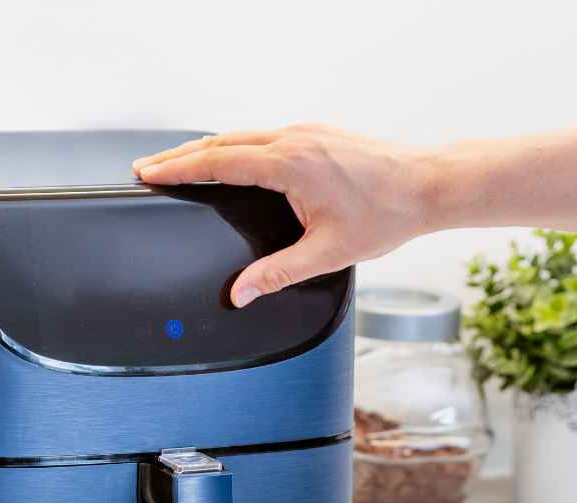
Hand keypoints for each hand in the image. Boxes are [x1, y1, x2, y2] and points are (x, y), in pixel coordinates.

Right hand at [132, 125, 437, 306]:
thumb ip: (278, 274)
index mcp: (290, 164)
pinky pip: (263, 135)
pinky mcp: (317, 134)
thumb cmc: (387, 214)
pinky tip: (229, 159)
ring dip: (206, 149)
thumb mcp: (328, 253)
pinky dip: (234, 145)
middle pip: (221, 142)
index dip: (178, 168)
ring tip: (178, 163)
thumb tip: (241, 294)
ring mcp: (306, 133)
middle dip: (180, 156)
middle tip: (147, 168)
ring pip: (241, 136)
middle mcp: (295, 140)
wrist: (429, 185)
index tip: (149, 173)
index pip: (218, 162)